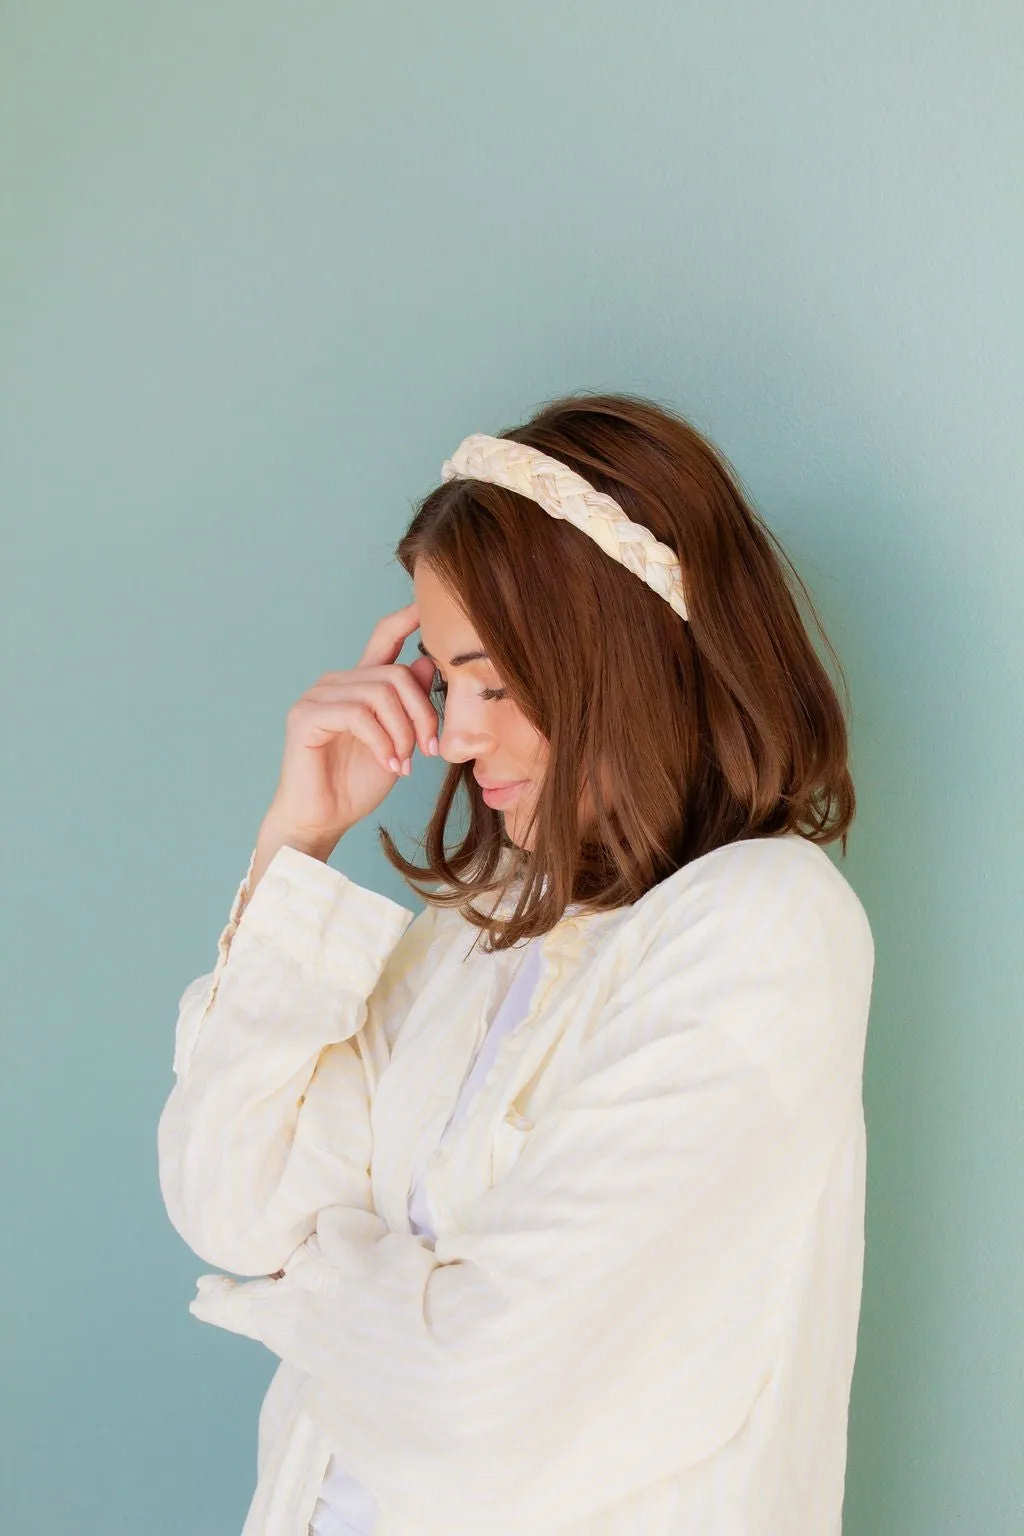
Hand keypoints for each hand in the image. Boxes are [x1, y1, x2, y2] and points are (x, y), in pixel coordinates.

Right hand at [263, 601, 438, 846]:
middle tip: (428, 749)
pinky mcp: (305, 717)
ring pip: (380, 693)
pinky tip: (389, 764)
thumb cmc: (355, 785)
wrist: (321, 820)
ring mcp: (317, 696)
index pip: (383, 637)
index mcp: (359, 684)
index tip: (429, 606)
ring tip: (404, 761)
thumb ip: (409, 704)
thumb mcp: (398, 742)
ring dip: (403, 732)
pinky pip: (358, 714)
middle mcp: (336, 682)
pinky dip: (382, 741)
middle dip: (422, 713)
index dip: (406, 618)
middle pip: (396, 674)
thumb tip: (426, 663)